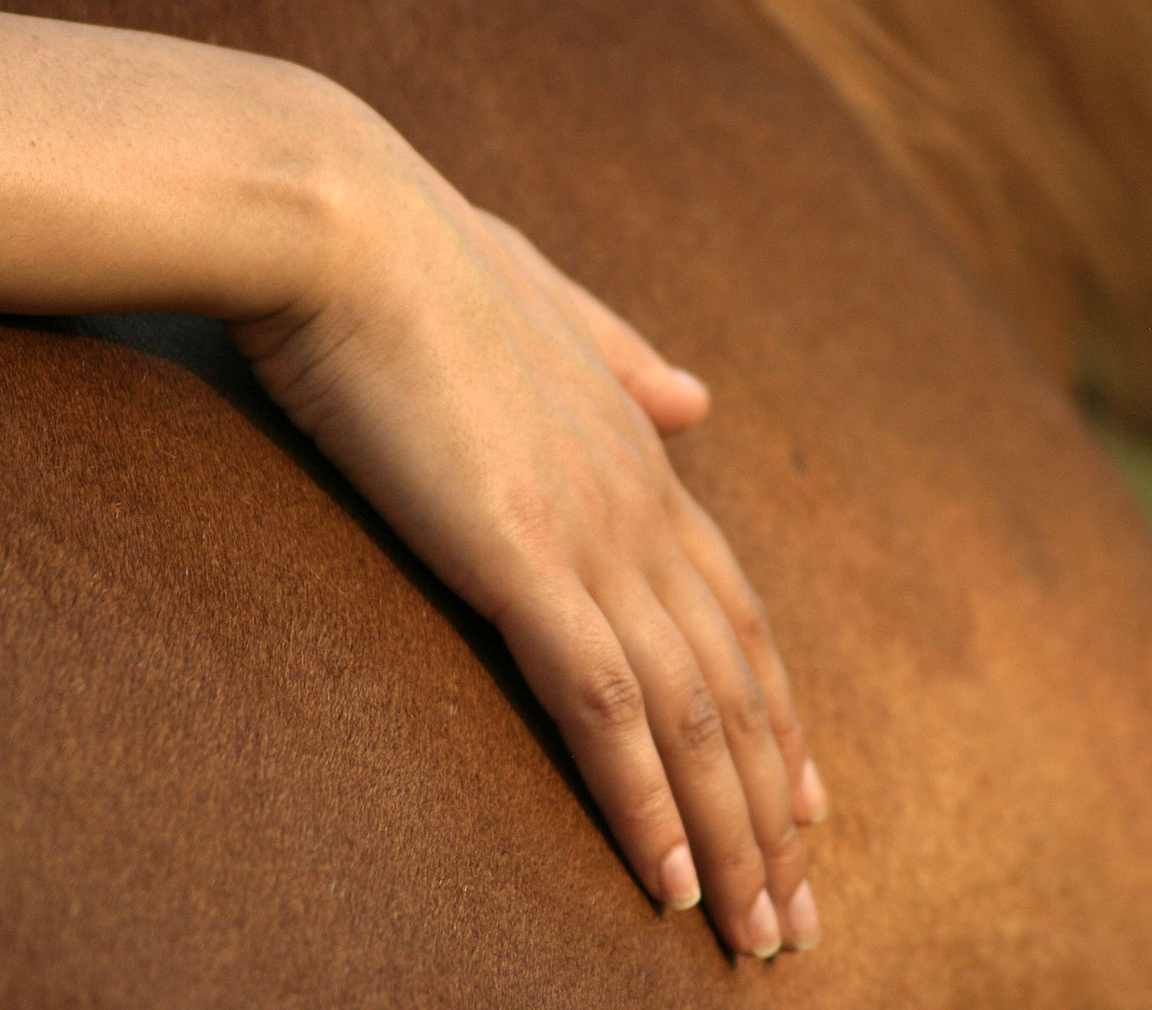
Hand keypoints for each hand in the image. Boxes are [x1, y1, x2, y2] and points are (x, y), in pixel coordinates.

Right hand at [226, 90, 828, 955]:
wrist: (342, 217)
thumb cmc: (419, 257)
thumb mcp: (549, 304)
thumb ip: (627, 357)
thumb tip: (699, 398)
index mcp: (639, 452)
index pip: (734, 612)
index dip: (778, 714)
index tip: (809, 800)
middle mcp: (637, 503)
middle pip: (734, 685)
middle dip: (774, 810)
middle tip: (801, 912)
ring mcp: (587, 532)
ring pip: (690, 715)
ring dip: (734, 835)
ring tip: (761, 935)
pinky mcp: (516, 556)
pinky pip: (603, 704)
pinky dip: (645, 799)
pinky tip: (668, 880)